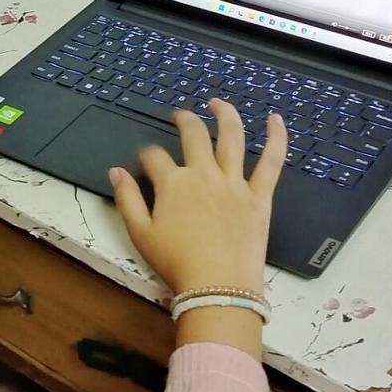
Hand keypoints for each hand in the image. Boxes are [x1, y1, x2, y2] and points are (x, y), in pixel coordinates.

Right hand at [109, 99, 285, 296]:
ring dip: (224, 114)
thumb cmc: (176, 264)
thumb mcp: (140, 234)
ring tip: (217, 103)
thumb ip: (127, 199)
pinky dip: (276, 138)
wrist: (218, 288)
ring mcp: (234, 183)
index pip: (154, 157)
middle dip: (183, 120)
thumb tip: (116, 172)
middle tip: (179, 116)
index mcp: (173, 183)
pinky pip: (272, 162)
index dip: (145, 156)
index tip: (143, 162)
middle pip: (193, 135)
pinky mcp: (259, 196)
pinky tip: (275, 120)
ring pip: (231, 137)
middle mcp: (203, 175)